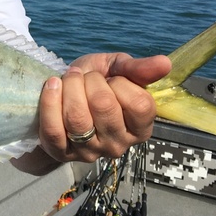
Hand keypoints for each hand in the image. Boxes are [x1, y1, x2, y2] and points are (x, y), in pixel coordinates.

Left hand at [37, 53, 170, 162]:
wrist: (63, 95)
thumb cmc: (95, 83)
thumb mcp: (118, 70)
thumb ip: (139, 69)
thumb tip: (165, 63)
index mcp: (141, 127)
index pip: (139, 104)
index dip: (121, 83)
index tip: (111, 79)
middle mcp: (118, 145)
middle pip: (104, 107)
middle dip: (91, 81)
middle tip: (85, 77)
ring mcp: (89, 152)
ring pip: (78, 119)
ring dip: (69, 88)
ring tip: (68, 79)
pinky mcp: (62, 153)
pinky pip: (53, 130)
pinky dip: (50, 102)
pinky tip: (52, 85)